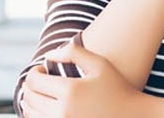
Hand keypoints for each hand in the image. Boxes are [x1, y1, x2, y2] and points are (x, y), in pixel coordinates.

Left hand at [20, 37, 145, 117]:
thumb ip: (73, 52)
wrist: (133, 117)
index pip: (33, 80)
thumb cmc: (117, 88)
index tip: (42, 70)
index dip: (34, 72)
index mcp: (70, 90)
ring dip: (31, 103)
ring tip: (42, 95)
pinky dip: (38, 116)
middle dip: (30, 87)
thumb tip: (48, 55)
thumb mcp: (99, 64)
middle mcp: (64, 111)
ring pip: (31, 114)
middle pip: (30, 97)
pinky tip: (48, 108)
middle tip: (40, 81)